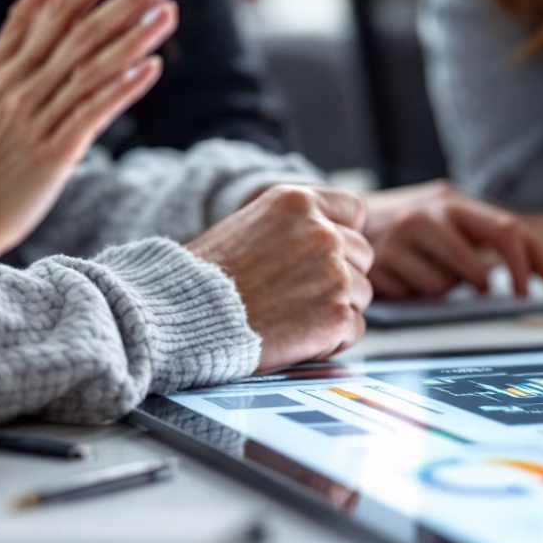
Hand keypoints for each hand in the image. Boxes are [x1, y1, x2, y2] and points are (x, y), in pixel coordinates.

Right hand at [0, 0, 187, 268]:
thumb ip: (23, 24)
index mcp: (6, 63)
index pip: (59, 6)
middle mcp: (20, 83)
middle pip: (81, 27)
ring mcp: (35, 118)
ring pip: (88, 67)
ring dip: (132, 37)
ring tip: (169, 8)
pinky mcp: (51, 153)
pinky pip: (89, 115)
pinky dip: (119, 90)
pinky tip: (150, 69)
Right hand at [187, 185, 373, 371]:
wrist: (179, 318)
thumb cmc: (205, 279)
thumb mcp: (250, 226)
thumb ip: (297, 227)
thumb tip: (336, 239)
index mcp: (299, 202)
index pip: (355, 212)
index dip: (342, 236)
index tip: (320, 256)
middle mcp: (323, 233)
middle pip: (362, 256)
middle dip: (340, 276)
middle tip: (297, 295)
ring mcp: (334, 275)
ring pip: (362, 294)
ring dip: (335, 308)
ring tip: (289, 316)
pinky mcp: (336, 316)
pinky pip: (355, 329)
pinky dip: (331, 340)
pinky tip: (295, 337)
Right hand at [363, 180, 542, 298]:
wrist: (341, 219)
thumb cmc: (409, 226)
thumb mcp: (446, 219)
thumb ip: (487, 239)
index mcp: (452, 200)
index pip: (508, 230)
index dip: (534, 263)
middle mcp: (427, 214)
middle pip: (478, 268)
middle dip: (485, 286)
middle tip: (485, 289)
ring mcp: (399, 239)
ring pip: (446, 287)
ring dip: (442, 289)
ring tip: (423, 271)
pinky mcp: (377, 264)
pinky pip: (416, 296)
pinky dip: (414, 294)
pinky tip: (400, 277)